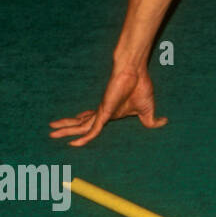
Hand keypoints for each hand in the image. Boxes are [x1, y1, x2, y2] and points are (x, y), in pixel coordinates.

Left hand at [49, 68, 167, 146]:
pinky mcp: (103, 113)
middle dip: (67, 128)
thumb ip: (152, 120)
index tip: (75, 128)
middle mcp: (102, 112)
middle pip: (81, 123)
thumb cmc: (141, 87)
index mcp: (111, 112)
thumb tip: (164, 122)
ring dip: (65, 130)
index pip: (94, 121)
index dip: (83, 125)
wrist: (135, 72)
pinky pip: (92, 130)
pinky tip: (73, 144)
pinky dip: (84, 138)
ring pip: (80, 126)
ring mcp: (101, 112)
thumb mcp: (148, 110)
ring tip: (51, 133)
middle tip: (52, 132)